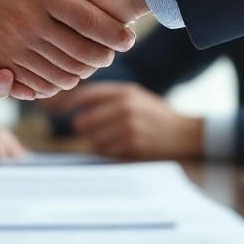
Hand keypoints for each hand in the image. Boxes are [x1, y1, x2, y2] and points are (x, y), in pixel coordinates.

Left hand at [44, 82, 203, 158]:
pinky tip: (119, 149)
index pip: (84, 97)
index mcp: (124, 91)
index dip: (67, 105)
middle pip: (83, 121)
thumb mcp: (135, 96)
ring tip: (112, 140)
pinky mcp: (133, 144)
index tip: (59, 111)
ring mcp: (129, 126)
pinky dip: (107, 153)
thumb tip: (73, 102)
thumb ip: (108, 97)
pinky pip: (105, 152)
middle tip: (91, 131)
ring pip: (92, 139)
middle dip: (83, 129)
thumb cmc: (154, 116)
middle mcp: (125, 106)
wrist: (185, 134)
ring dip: (96, 143)